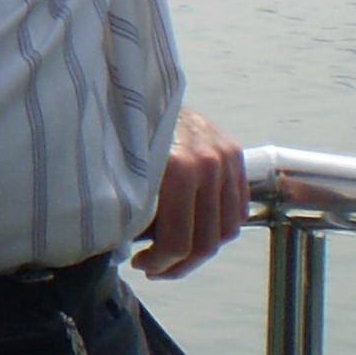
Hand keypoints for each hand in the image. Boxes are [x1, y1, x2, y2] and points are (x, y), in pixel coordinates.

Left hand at [131, 107, 247, 279]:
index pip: (179, 241)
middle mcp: (209, 163)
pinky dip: (219, 226)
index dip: (160, 263)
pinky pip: (237, 208)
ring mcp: (225, 157)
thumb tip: (132, 250)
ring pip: (226, 229)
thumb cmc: (118, 131)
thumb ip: (131, 210)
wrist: (137, 86)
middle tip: (155, 267)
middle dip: (178, 264)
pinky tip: (193, 227)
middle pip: (207, 242)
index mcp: (177, 169)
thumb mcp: (119, 171)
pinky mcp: (234, 152)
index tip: (139, 264)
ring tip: (173, 251)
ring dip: (200, 249)